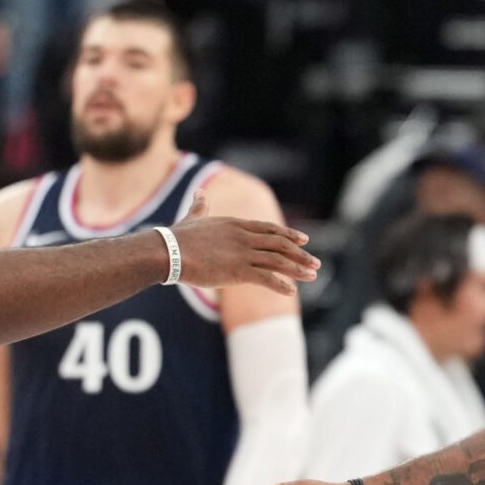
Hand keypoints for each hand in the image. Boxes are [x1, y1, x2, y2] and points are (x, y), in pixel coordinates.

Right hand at [167, 188, 317, 295]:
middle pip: (279, 244)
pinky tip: (291, 291)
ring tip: (312, 276)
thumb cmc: (178, 237)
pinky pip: (265, 278)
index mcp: (236, 224)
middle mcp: (244, 237)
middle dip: (300, 254)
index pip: (269, 229)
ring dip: (297, 269)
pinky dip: (280, 285)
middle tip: (315, 262)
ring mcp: (242, 253)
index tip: (304, 240)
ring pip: (278, 261)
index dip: (288, 235)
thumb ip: (201, 206)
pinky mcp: (238, 271)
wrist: (169, 251)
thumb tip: (200, 192)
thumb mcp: (194, 217)